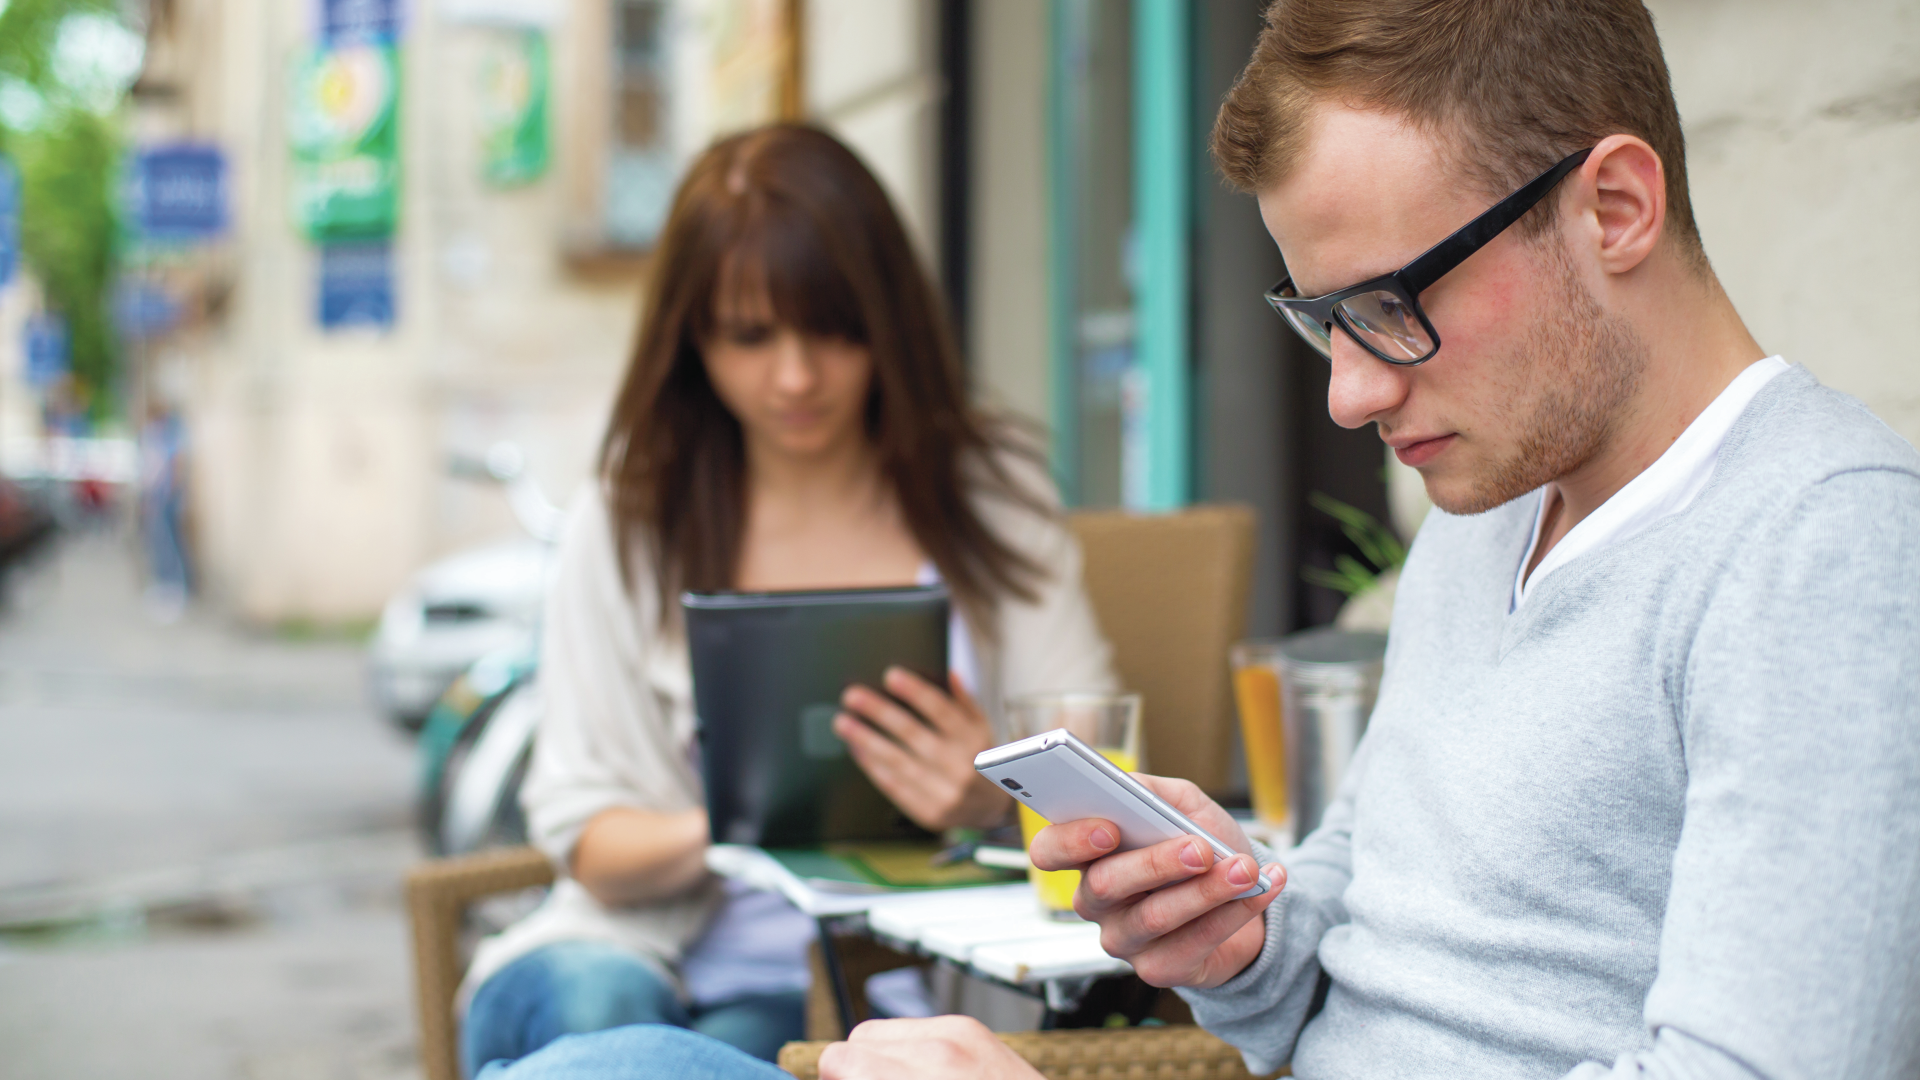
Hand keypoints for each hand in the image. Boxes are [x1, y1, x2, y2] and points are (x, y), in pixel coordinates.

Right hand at [819, 1016, 1042, 1079]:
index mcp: (921, 1079)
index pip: (840, 1059)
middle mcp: (942, 1048)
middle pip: (859, 1040)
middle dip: (856, 1072)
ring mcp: (961, 1033)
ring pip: (886, 1032)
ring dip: (883, 1062)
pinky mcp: (974, 1030)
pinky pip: (918, 1030)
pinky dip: (912, 1054)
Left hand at [835, 668, 1006, 830]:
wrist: (991, 810)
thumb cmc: (980, 760)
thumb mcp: (982, 727)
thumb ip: (965, 701)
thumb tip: (949, 674)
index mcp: (974, 740)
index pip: (942, 710)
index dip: (915, 691)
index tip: (891, 676)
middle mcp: (960, 766)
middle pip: (913, 734)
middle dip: (879, 712)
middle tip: (852, 696)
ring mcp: (944, 792)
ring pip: (897, 762)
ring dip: (866, 740)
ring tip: (843, 722)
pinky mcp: (928, 812)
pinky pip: (894, 786)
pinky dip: (872, 766)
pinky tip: (857, 749)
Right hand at [1029, 773, 1285, 988]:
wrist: (1245, 893)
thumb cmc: (1202, 843)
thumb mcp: (1181, 804)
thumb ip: (1153, 791)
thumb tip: (1130, 786)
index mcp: (1088, 855)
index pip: (1049, 851)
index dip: (1070, 841)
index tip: (1109, 828)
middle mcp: (1096, 901)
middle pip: (1105, 885)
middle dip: (1156, 863)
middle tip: (1200, 848)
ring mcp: (1123, 940)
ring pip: (1154, 917)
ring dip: (1206, 890)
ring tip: (1245, 869)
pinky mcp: (1159, 969)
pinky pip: (1192, 945)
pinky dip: (1232, 914)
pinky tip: (1261, 890)